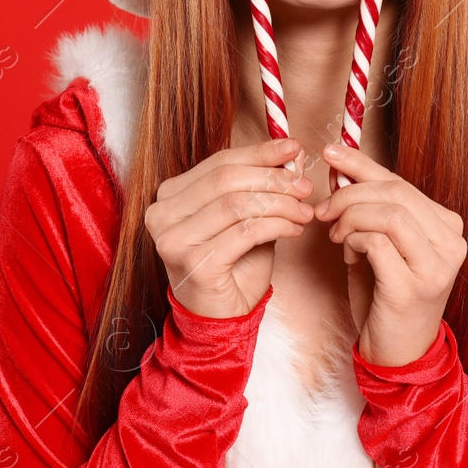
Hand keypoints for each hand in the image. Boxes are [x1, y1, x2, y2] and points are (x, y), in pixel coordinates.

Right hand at [145, 137, 314, 318]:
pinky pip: (245, 231)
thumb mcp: (245, 218)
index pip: (219, 162)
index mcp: (170, 195)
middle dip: (273, 179)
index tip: (294, 148)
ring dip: (280, 204)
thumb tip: (290, 156)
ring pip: (237, 203)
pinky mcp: (194, 262)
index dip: (260, 152)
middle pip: (226, 179)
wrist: (218, 319)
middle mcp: (162, 213)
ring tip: (304, 212)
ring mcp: (174, 239)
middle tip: (304, 187)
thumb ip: (258, 187)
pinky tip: (294, 229)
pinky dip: (277, 225)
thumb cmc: (231, 267)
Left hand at [314, 142, 467, 366]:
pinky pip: (378, 243)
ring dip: (350, 219)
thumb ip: (371, 208)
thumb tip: (342, 168)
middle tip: (323, 210)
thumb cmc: (386, 295)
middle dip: (349, 195)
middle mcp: (451, 242)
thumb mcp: (382, 244)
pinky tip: (347, 255)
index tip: (330, 152)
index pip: (401, 182)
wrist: (399, 352)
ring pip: (388, 214)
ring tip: (336, 236)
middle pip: (395, 193)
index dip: (362, 164)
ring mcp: (436, 265)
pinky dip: (354, 241)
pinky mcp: (413, 286)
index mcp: (447, 226)